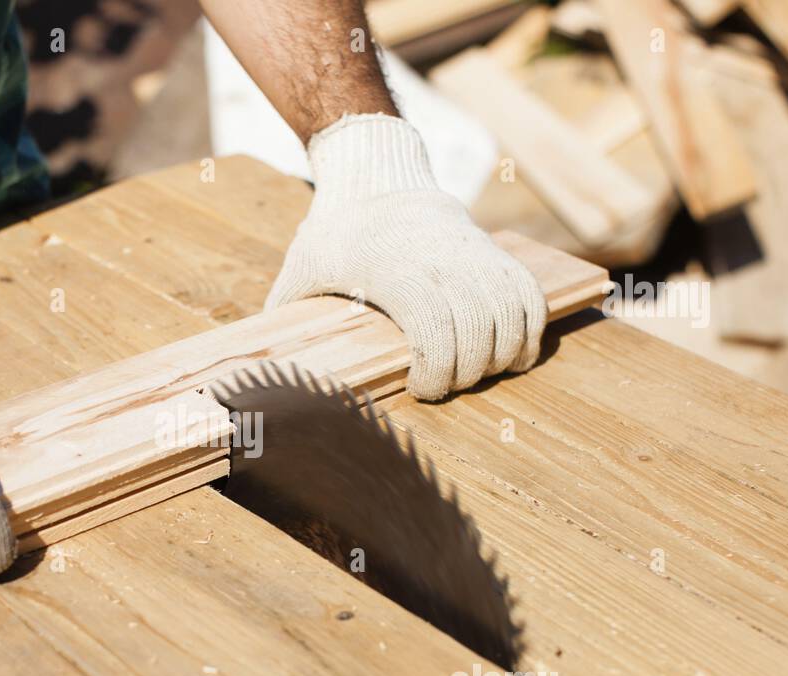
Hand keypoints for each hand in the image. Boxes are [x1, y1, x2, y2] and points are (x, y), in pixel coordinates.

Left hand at [267, 114, 548, 400]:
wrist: (377, 176)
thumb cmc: (334, 231)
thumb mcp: (302, 268)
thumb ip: (285, 312)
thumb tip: (258, 360)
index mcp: (397, 271)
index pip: (436, 335)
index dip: (435, 374)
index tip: (421, 387)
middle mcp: (444, 262)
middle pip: (478, 336)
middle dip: (465, 374)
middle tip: (443, 385)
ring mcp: (475, 256)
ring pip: (511, 320)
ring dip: (500, 359)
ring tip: (477, 374)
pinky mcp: (496, 254)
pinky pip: (529, 299)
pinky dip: (529, 332)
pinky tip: (512, 356)